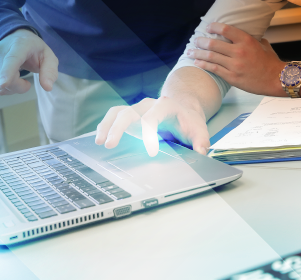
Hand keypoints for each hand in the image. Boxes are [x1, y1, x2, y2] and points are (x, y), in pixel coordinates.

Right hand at [0, 28, 58, 94]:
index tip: (4, 83)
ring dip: (10, 89)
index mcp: (19, 46)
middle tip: (26, 82)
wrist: (15, 39)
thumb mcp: (48, 57)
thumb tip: (48, 87)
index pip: (11, 59)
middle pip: (6, 81)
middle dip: (19, 87)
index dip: (7, 72)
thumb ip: (50, 71)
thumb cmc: (33, 50)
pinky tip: (5, 81)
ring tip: (15, 78)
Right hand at [94, 97, 210, 156]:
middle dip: (118, 128)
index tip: (150, 151)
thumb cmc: (190, 122)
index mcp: (166, 106)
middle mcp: (148, 105)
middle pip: (129, 112)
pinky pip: (114, 117)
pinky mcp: (131, 116)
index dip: (149, 133)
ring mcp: (138, 109)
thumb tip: (201, 153)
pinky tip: (99, 139)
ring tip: (99, 142)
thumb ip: (201, 142)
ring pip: (117, 112)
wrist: (184, 111)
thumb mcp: (200, 130)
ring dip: (107, 126)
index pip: (153, 117)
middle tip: (110, 144)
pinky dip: (105, 126)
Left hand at [186, 22, 285, 96]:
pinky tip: (197, 63)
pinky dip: (203, 65)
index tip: (208, 27)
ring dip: (197, 53)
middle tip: (195, 41)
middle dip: (201, 41)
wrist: (276, 79)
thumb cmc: (270, 63)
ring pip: (210, 57)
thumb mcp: (263, 45)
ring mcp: (234, 65)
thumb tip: (245, 37)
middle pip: (213, 43)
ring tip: (190, 52)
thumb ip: (252, 39)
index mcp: (246, 41)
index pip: (225, 30)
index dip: (213, 27)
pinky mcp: (232, 77)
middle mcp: (239, 51)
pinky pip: (214, 69)